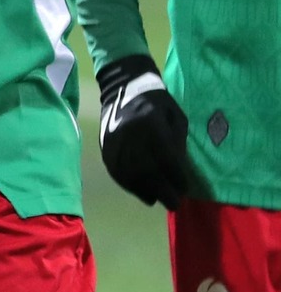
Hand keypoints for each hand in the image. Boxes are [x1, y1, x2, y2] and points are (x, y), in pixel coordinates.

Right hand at [97, 54, 190, 208]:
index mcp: (151, 125)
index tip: (186, 189)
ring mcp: (115, 142)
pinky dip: (128, 185)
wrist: (124, 87)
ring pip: (130, 174)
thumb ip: (178, 144)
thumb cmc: (158, 103)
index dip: (177, 178)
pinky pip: (116, 171)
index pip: (166, 159)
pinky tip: (140, 191)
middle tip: (174, 204)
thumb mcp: (176, 118)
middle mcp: (131, 135)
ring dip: (144, 191)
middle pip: (147, 171)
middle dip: (163, 191)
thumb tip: (178, 171)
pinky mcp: (105, 146)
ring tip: (156, 200)